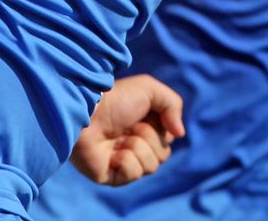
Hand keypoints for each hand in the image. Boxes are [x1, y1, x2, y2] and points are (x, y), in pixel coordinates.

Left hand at [71, 75, 185, 185]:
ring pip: (151, 166)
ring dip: (137, 147)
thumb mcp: (150, 90)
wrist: (87, 111)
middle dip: (150, 138)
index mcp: (144, 128)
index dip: (161, 129)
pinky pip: (133, 174)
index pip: (168, 140)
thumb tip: (180, 134)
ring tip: (119, 138)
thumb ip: (173, 105)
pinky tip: (112, 152)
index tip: (146, 116)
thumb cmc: (116, 99)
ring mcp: (123, 163)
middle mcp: (134, 146)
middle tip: (131, 126)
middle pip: (163, 155)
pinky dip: (125, 160)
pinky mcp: (111, 176)